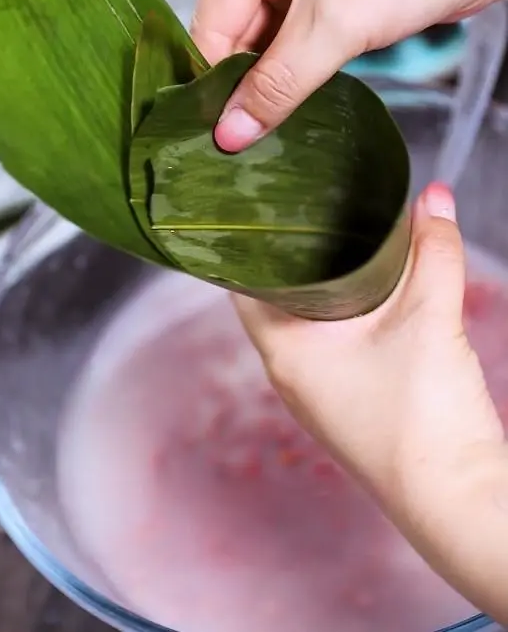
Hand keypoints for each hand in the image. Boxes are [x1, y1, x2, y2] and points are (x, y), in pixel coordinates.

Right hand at [192, 0, 507, 150]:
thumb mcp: (334, 28)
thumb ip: (276, 86)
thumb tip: (229, 134)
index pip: (212, 22)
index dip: (215, 83)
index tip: (216, 135)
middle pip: (238, 27)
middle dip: (250, 79)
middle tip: (248, 137)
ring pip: (270, 32)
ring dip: (278, 73)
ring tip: (276, 119)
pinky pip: (298, 26)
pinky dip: (301, 59)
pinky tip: (303, 90)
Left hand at [234, 183, 507, 624]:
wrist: (456, 501)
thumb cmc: (424, 423)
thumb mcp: (428, 321)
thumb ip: (433, 253)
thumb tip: (435, 198)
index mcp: (284, 352)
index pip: (244, 282)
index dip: (250, 240)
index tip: (262, 202)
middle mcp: (293, 373)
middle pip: (279, 296)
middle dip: (297, 251)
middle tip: (309, 203)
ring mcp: (322, 390)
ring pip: (312, 318)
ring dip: (328, 280)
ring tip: (341, 231)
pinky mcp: (354, 398)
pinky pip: (339, 340)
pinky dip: (351, 308)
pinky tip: (375, 287)